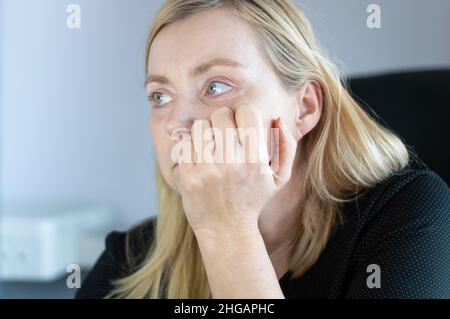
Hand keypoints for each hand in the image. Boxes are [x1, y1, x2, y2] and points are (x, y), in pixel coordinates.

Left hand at [177, 105, 297, 238]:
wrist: (226, 231)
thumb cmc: (252, 200)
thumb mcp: (279, 178)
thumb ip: (287, 146)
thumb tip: (278, 119)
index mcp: (257, 160)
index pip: (246, 111)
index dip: (242, 114)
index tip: (239, 126)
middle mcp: (233, 163)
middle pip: (220, 115)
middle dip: (221, 121)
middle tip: (222, 136)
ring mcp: (208, 171)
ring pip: (200, 127)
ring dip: (204, 134)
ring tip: (210, 148)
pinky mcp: (189, 178)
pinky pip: (185, 144)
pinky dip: (190, 149)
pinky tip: (198, 160)